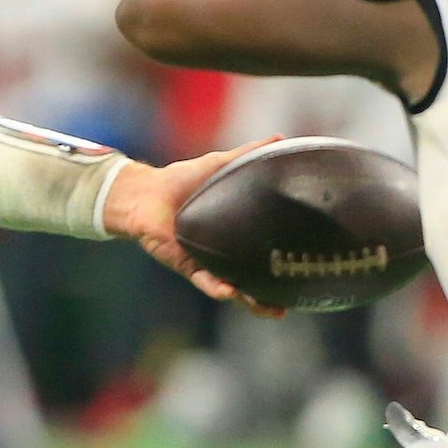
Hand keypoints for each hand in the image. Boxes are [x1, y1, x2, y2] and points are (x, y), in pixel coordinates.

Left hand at [101, 139, 285, 314]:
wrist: (143, 192)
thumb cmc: (180, 180)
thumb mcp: (220, 165)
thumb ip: (248, 155)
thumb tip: (281, 139)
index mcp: (234, 234)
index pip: (261, 254)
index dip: (280, 266)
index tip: (304, 275)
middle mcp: (220, 253)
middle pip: (248, 281)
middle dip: (266, 298)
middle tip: (288, 306)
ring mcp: (203, 261)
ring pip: (229, 288)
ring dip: (248, 299)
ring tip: (269, 308)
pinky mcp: (185, 262)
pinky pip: (203, 279)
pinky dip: (217, 287)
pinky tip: (230, 292)